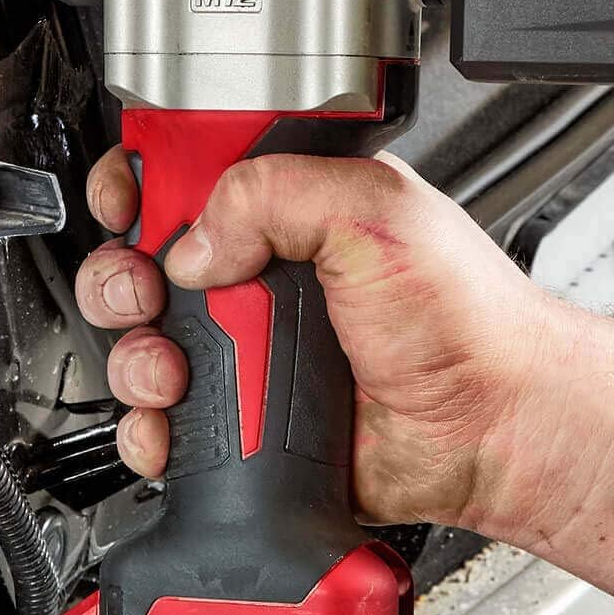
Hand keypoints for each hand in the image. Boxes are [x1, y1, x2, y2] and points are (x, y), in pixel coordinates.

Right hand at [74, 147, 556, 528]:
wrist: (492, 426)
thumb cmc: (465, 319)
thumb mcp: (374, 210)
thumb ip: (274, 193)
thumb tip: (193, 240)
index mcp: (287, 215)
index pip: (184, 182)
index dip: (140, 189)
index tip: (128, 206)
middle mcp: (260, 285)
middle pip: (143, 270)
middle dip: (122, 281)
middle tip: (146, 293)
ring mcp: (250, 358)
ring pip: (143, 353)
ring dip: (137, 360)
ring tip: (175, 368)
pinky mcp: (247, 427)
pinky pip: (168, 430)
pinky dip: (153, 432)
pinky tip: (176, 425)